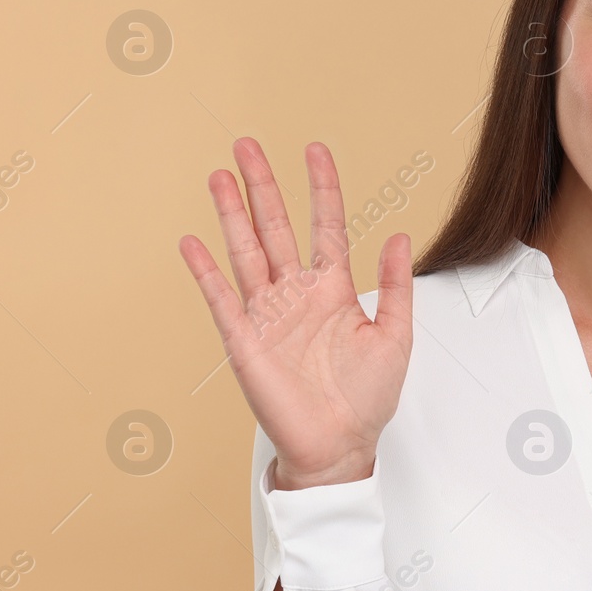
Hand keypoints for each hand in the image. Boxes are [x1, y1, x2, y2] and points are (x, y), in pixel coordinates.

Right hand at [178, 138, 413, 489]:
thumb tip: (399, 234)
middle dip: (263, 186)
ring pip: (247, 252)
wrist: (340, 446)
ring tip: (220, 175)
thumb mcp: (396, 335)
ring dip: (232, 214)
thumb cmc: (367, 397)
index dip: (321, 187)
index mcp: (334, 290)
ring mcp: (268, 314)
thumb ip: (397, 285)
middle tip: (247, 144)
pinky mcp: (245, 341)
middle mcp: (297, 294)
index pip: (325, 226)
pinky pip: (222, 299)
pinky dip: (207, 271)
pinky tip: (192, 242)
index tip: (315, 149)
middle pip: (277, 228)